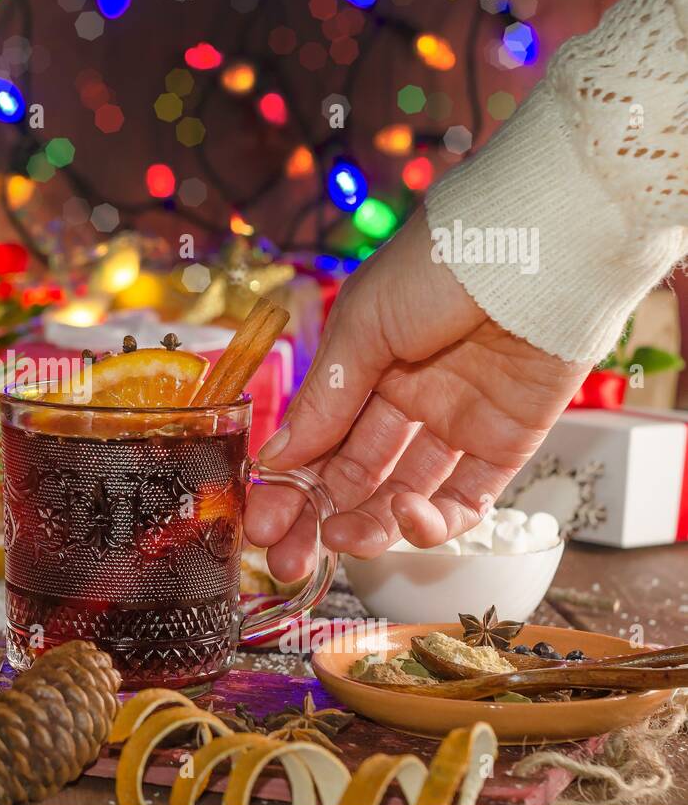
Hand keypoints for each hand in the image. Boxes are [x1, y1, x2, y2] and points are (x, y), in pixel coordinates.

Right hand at [244, 207, 588, 582]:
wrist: (538, 246)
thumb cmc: (439, 265)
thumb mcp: (361, 326)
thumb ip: (322, 400)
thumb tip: (275, 459)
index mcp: (364, 364)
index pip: (318, 439)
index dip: (289, 483)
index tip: (265, 522)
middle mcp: (407, 396)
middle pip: (355, 474)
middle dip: (319, 517)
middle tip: (291, 558)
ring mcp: (456, 421)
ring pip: (404, 492)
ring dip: (370, 523)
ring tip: (344, 541)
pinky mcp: (507, 442)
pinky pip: (466, 497)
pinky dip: (435, 519)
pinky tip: (406, 517)